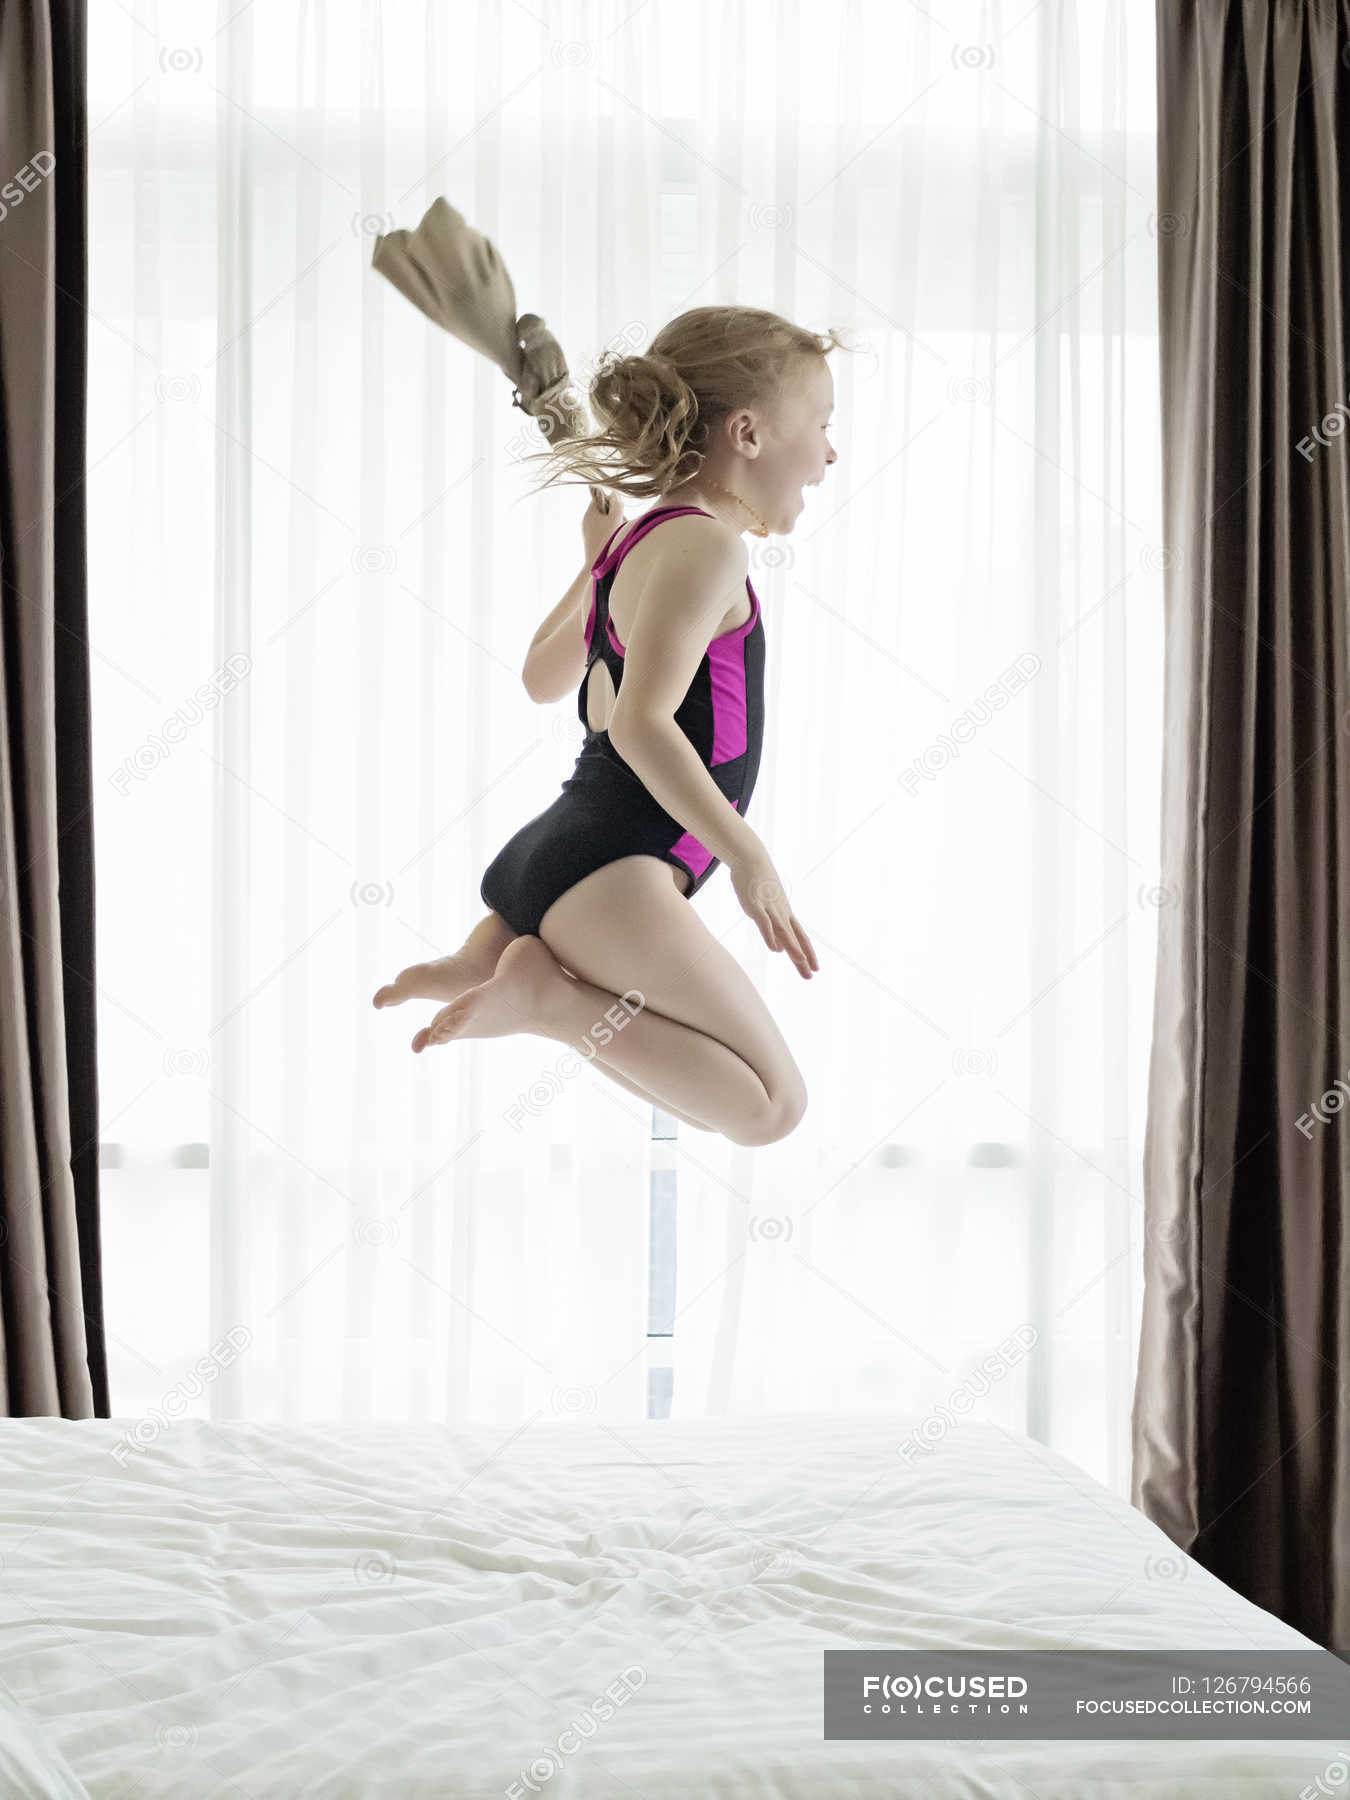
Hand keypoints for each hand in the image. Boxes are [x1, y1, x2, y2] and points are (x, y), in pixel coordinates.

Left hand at [582, 489, 623, 565]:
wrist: (598, 566)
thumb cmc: (607, 540)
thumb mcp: (615, 518)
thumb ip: (617, 504)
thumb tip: (615, 494)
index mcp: (589, 513)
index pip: (599, 497)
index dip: (610, 499)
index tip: (618, 508)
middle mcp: (587, 522)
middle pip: (604, 511)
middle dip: (616, 515)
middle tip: (622, 522)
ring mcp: (589, 533)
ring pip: (606, 523)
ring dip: (617, 526)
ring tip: (620, 534)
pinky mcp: (593, 543)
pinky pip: (605, 533)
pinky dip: (613, 535)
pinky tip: (617, 542)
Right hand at [729, 848, 818, 978]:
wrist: (751, 859)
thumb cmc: (759, 884)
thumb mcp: (768, 909)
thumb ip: (774, 930)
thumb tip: (779, 949)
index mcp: (785, 914)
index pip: (801, 936)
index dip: (809, 952)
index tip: (816, 968)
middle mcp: (781, 913)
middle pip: (795, 938)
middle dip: (803, 957)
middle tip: (812, 975)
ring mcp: (769, 909)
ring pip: (783, 931)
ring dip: (793, 948)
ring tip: (801, 962)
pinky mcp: (755, 905)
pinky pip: (764, 923)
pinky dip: (770, 937)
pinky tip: (775, 950)